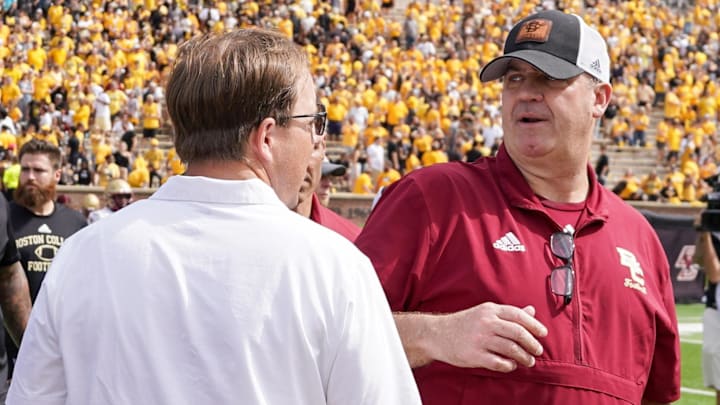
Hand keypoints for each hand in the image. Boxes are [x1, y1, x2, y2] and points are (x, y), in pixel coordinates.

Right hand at [430, 303, 546, 371]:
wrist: (437, 335)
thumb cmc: (463, 324)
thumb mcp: (485, 312)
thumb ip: (508, 313)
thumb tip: (531, 310)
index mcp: (489, 310)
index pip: (518, 315)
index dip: (534, 325)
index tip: (543, 333)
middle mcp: (486, 323)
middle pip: (517, 332)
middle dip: (532, 343)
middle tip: (537, 350)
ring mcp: (480, 339)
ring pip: (511, 349)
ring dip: (524, 357)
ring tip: (528, 361)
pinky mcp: (474, 355)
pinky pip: (498, 363)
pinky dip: (509, 365)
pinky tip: (512, 365)